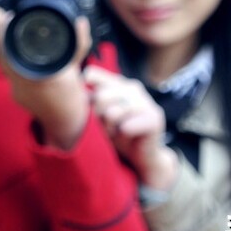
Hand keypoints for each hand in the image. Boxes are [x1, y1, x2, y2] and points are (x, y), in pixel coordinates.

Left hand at [0, 16, 91, 149]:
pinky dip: (13, 66)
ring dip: (6, 52)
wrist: (67, 122)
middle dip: (3, 39)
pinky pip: (9, 76)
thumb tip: (82, 22)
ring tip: (12, 39)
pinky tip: (20, 60)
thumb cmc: (72, 94)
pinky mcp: (16, 97)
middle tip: (7, 25)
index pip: (9, 49)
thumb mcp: (76, 67)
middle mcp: (24, 84)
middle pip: (1, 55)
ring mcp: (17, 92)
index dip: (6, 31)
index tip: (9, 18)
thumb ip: (79, 44)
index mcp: (38, 75)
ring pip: (4, 65)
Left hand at [84, 65, 178, 190]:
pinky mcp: (154, 118)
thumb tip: (76, 84)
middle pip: (100, 97)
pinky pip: (126, 126)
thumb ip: (90, 99)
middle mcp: (133, 87)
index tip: (92, 110)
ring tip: (117, 132)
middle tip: (107, 127)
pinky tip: (128, 135)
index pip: (92, 75)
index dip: (87, 95)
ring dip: (111, 128)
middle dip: (99, 117)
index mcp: (118, 82)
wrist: (141, 155)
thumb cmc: (117, 132)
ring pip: (113, 113)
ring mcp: (145, 101)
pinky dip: (123, 134)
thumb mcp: (100, 113)